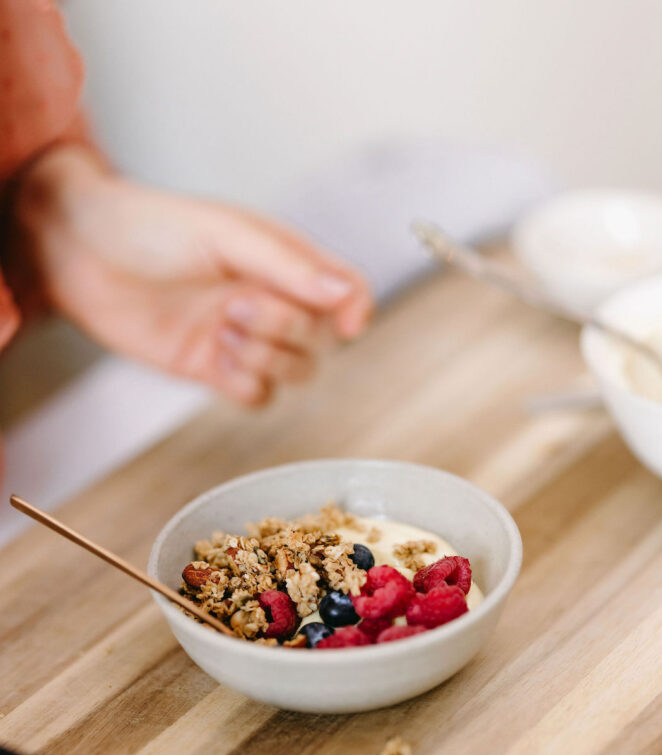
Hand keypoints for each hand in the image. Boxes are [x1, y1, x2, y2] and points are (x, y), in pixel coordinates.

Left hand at [11, 146, 371, 404]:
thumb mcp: (226, 234)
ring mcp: (243, 336)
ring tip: (219, 329)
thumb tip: (346, 295)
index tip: (347, 325)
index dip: (355, 309)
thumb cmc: (149, 226)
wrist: (80, 254)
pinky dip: (245, 385)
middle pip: (319, 339)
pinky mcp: (213, 367)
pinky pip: (257, 396)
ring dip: (264, 358)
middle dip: (283, 329)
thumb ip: (289, 266)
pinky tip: (214, 358)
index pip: (345, 290)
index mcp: (283, 259)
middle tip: (233, 306)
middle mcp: (270, 298)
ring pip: (294, 372)